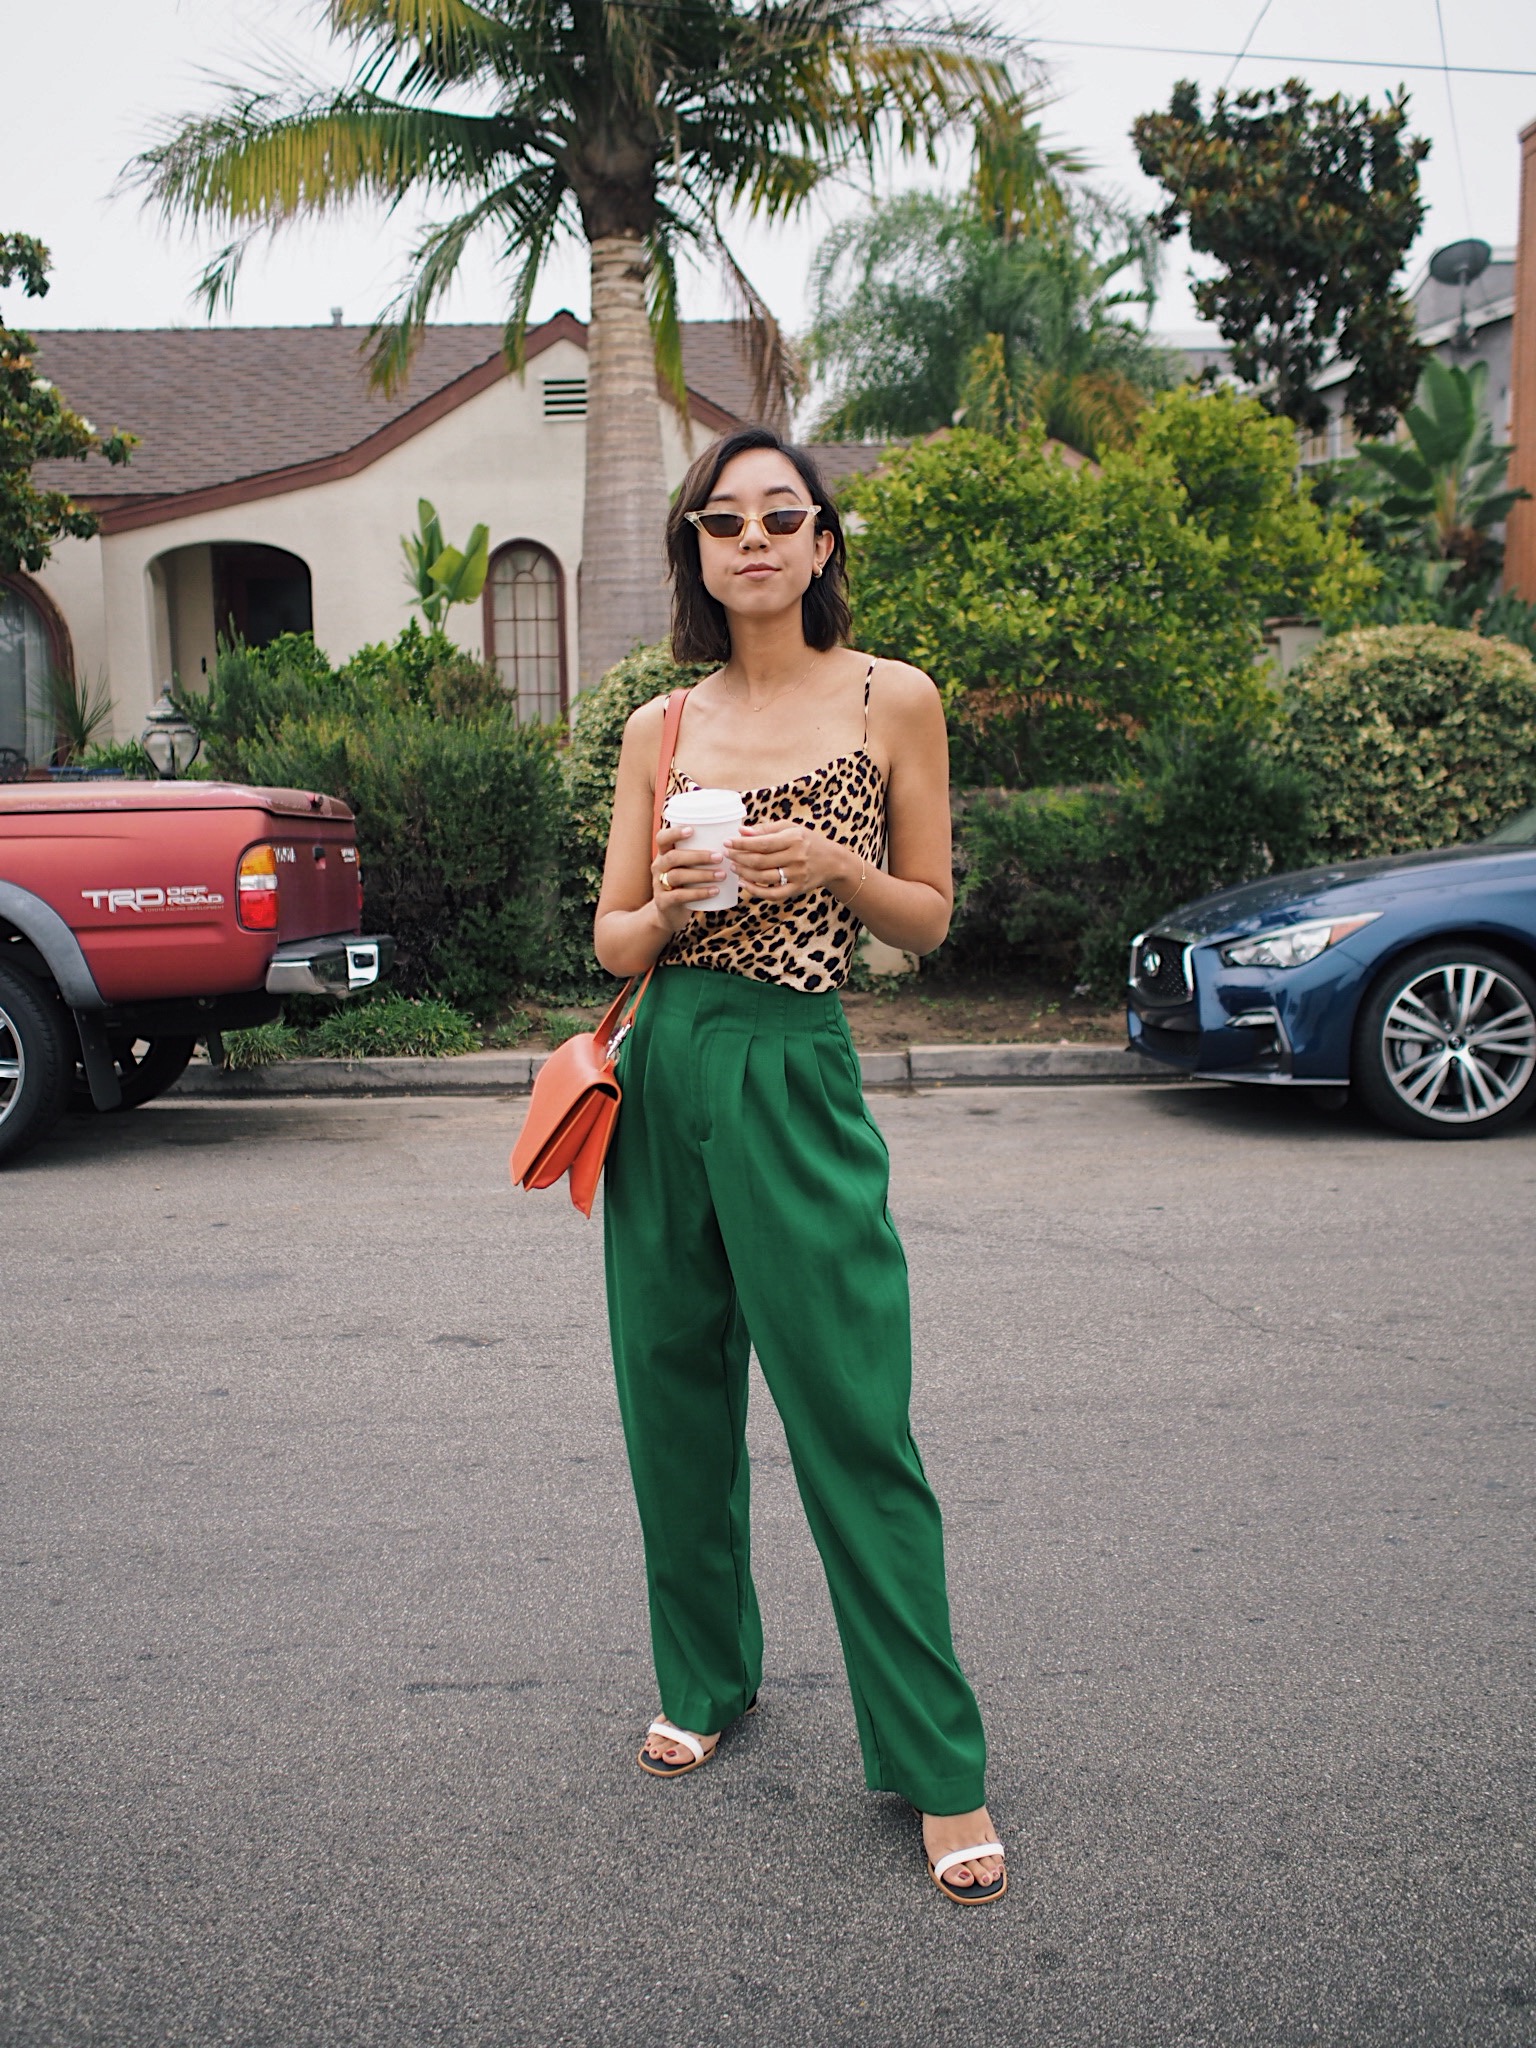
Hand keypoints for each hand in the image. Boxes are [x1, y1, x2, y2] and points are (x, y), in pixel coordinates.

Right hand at [651, 823, 725, 930]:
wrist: (670, 914)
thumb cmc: (687, 884)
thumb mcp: (689, 868)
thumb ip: (702, 854)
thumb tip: (736, 838)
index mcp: (664, 854)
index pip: (663, 838)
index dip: (675, 832)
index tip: (692, 830)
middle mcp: (659, 867)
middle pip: (674, 857)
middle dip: (698, 856)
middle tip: (719, 857)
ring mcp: (659, 885)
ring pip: (678, 876)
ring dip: (702, 874)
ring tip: (722, 875)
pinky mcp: (663, 902)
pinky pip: (680, 896)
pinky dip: (699, 893)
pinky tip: (715, 891)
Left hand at [726, 822, 851, 901]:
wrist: (832, 861)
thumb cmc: (807, 841)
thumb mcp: (790, 828)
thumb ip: (766, 829)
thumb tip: (741, 831)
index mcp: (794, 839)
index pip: (762, 843)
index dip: (741, 844)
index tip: (727, 842)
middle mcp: (796, 857)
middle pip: (760, 860)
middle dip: (739, 857)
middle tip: (727, 854)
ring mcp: (797, 875)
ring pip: (763, 877)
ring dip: (744, 873)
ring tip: (734, 867)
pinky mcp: (797, 889)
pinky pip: (773, 894)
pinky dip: (756, 891)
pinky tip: (744, 884)